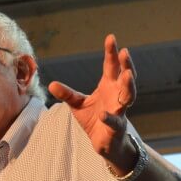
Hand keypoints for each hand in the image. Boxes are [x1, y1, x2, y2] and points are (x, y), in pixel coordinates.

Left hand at [48, 33, 137, 169]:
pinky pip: (115, 121)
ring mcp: (119, 111)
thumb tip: (51, 84)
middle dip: (126, 65)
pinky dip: (109, 118)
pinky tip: (103, 114)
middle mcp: (117, 95)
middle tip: (124, 52)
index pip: (111, 66)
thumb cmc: (94, 119)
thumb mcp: (77, 105)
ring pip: (128, 96)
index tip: (111, 37)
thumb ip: (67, 94)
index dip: (112, 52)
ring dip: (128, 86)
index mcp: (109, 86)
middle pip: (125, 77)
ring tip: (127, 74)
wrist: (104, 143)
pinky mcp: (117, 127)